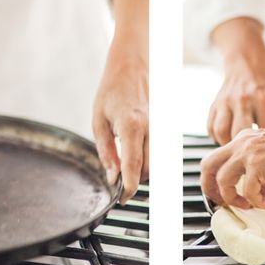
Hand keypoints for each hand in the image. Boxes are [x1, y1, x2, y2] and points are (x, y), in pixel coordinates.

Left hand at [92, 42, 148, 203]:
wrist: (133, 66)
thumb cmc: (112, 90)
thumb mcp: (98, 120)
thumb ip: (106, 151)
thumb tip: (112, 176)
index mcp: (131, 125)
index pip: (133, 165)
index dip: (128, 187)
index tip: (122, 199)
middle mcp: (151, 128)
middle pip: (150, 169)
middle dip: (136, 181)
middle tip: (121, 184)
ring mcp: (162, 128)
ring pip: (159, 163)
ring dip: (144, 172)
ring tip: (128, 170)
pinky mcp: (166, 127)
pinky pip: (162, 153)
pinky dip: (151, 160)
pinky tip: (138, 156)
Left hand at [200, 126, 264, 210]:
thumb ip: (259, 179)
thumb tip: (252, 198)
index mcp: (244, 140)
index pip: (216, 159)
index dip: (214, 181)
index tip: (223, 196)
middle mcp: (242, 143)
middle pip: (208, 165)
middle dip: (211, 189)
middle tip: (223, 203)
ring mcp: (249, 151)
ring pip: (222, 179)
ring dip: (233, 198)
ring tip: (248, 205)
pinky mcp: (260, 162)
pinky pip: (248, 190)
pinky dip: (256, 202)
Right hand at [208, 18, 264, 143]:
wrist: (247, 65)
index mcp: (264, 99)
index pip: (262, 134)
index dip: (264, 149)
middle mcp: (243, 99)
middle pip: (238, 134)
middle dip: (243, 150)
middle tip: (248, 157)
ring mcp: (226, 100)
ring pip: (221, 131)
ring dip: (227, 144)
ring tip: (236, 149)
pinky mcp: (215, 103)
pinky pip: (211, 127)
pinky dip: (217, 137)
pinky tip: (227, 139)